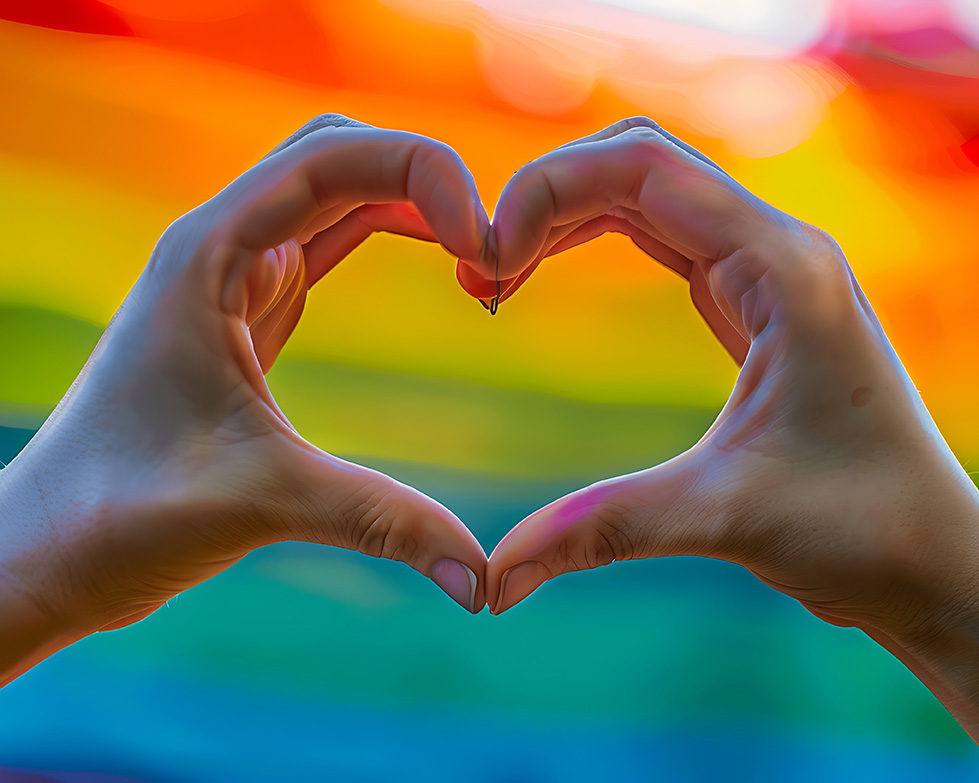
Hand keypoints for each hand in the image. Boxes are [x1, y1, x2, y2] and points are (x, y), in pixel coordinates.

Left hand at [0, 115, 490, 682]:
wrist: (47, 550)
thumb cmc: (118, 516)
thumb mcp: (259, 502)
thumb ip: (380, 522)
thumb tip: (482, 581)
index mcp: (207, 256)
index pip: (328, 160)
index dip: (420, 175)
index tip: (483, 241)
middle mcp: (219, 248)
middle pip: (336, 155)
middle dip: (422, 174)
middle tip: (491, 239)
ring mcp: (234, 279)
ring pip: (335, 193)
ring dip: (410, 203)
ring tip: (479, 250)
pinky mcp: (249, 317)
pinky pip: (331, 244)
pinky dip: (389, 237)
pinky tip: (437, 264)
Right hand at [462, 118, 978, 731]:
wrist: (932, 558)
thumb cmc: (860, 531)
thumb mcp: (721, 519)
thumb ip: (600, 531)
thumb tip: (492, 581)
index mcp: (781, 269)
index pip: (644, 169)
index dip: (549, 191)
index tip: (486, 257)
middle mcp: (777, 250)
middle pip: (639, 162)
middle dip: (548, 194)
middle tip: (479, 262)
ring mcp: (766, 271)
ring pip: (647, 194)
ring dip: (565, 214)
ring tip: (496, 271)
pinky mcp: (752, 303)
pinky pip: (659, 237)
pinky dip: (592, 239)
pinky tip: (546, 274)